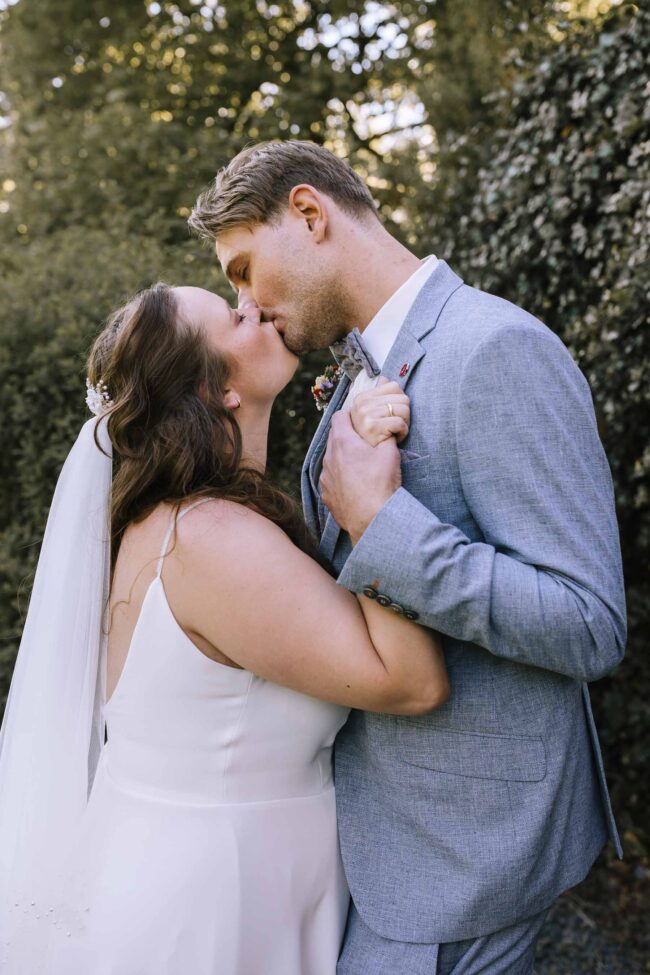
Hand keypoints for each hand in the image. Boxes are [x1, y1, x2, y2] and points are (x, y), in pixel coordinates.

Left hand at [321, 410, 401, 544]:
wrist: (372, 520)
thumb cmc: (381, 484)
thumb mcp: (390, 454)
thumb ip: (387, 436)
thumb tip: (388, 428)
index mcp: (343, 443)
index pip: (339, 416)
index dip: (350, 415)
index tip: (360, 419)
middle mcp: (329, 458)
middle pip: (335, 438)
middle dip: (348, 437)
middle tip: (364, 442)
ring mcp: (325, 477)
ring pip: (332, 460)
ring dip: (343, 458)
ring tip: (360, 466)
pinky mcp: (325, 494)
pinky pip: (331, 479)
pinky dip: (340, 478)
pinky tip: (354, 485)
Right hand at [350, 376, 410, 446]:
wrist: (361, 460)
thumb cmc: (370, 436)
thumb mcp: (369, 413)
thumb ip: (377, 395)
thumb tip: (384, 379)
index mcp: (362, 397)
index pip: (394, 386)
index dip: (399, 400)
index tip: (393, 413)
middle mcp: (362, 404)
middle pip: (403, 398)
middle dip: (404, 413)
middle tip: (395, 425)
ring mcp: (366, 415)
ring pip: (404, 410)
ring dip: (404, 424)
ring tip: (395, 431)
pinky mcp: (373, 427)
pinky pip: (400, 423)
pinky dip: (403, 433)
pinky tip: (395, 438)